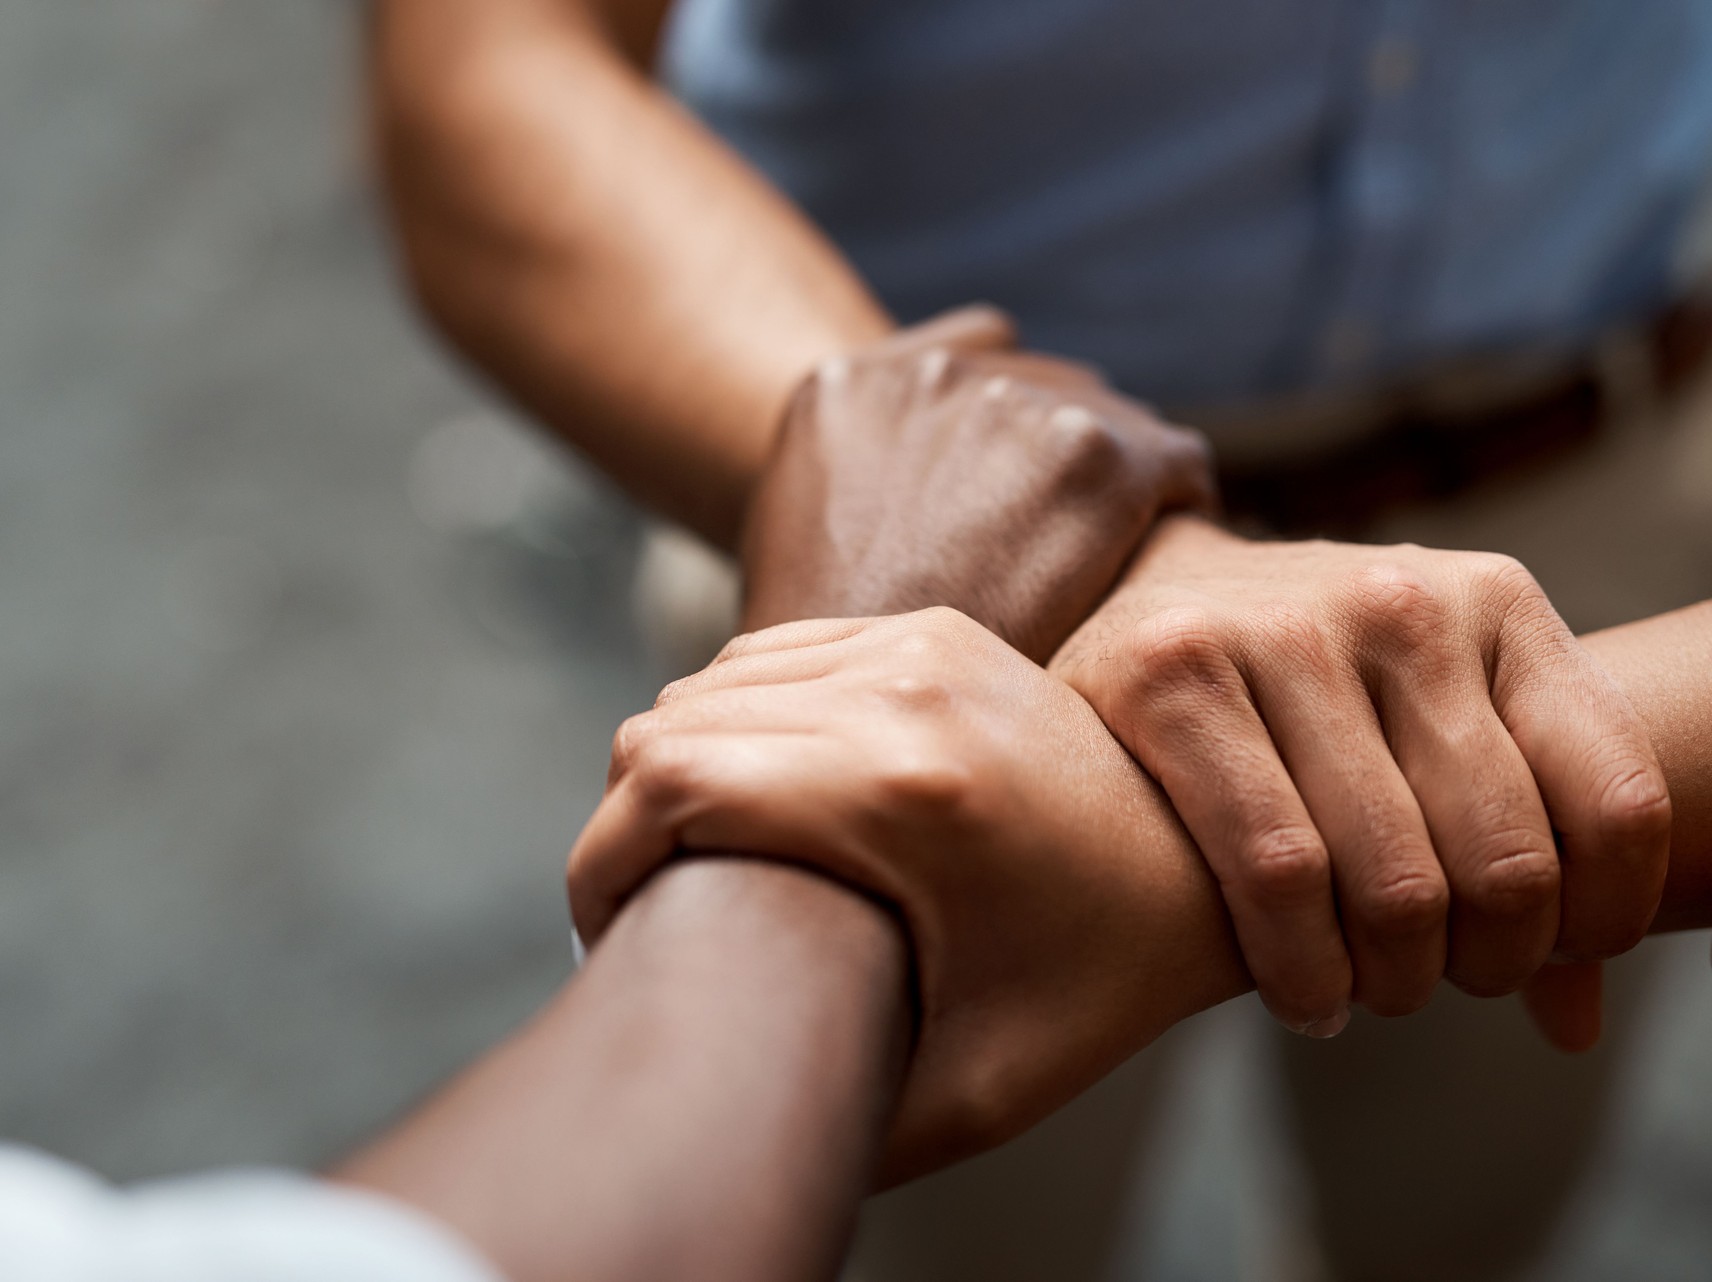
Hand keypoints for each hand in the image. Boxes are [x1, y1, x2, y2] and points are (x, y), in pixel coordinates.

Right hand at [568, 608, 1247, 1180]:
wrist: (1208, 866)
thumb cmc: (1100, 982)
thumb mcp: (975, 1088)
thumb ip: (838, 1118)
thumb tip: (726, 1129)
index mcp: (903, 790)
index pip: (669, 783)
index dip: (600, 860)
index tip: (605, 932)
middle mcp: (902, 687)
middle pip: (671, 725)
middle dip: (627, 824)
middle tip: (647, 908)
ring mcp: (918, 640)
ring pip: (710, 681)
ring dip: (677, 766)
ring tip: (695, 855)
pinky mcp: (931, 626)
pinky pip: (772, 654)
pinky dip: (736, 718)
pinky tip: (756, 791)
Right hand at [739, 307, 1214, 660]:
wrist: (871, 726)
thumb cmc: (841, 656)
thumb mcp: (806, 540)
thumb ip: (874, 473)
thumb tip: (947, 475)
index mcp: (847, 385)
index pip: (975, 365)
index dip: (1007, 453)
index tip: (1020, 518)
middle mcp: (931, 373)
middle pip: (1051, 392)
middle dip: (1061, 469)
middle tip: (1062, 563)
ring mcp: (1012, 402)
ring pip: (1118, 426)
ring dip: (1121, 491)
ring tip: (1104, 577)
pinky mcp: (1093, 454)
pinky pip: (1174, 462)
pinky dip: (1172, 513)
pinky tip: (1141, 577)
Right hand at [1051, 515, 1671, 1044]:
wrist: (1138, 596)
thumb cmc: (1305, 694)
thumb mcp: (1430, 725)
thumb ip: (1518, 843)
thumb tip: (1575, 1020)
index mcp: (1499, 605)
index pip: (1617, 803)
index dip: (1601, 921)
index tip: (1542, 961)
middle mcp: (1402, 603)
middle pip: (1503, 865)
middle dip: (1481, 966)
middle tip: (1430, 984)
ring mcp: (1285, 629)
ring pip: (1393, 883)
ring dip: (1388, 983)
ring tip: (1358, 996)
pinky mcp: (1176, 670)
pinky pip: (1278, 870)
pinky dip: (1300, 969)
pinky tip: (1300, 996)